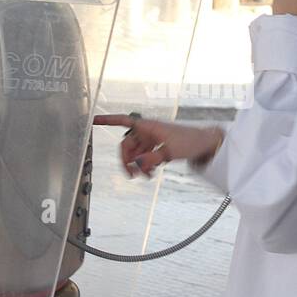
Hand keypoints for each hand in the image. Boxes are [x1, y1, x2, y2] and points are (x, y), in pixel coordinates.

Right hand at [93, 114, 224, 178]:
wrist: (204, 144)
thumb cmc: (189, 141)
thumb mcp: (170, 152)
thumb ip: (151, 159)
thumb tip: (137, 165)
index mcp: (147, 126)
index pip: (122, 120)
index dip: (106, 120)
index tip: (92, 120)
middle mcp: (146, 131)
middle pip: (126, 145)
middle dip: (127, 160)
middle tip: (132, 175)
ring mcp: (151, 140)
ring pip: (135, 153)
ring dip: (137, 166)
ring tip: (147, 176)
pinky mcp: (156, 147)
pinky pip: (143, 157)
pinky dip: (144, 165)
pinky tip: (150, 173)